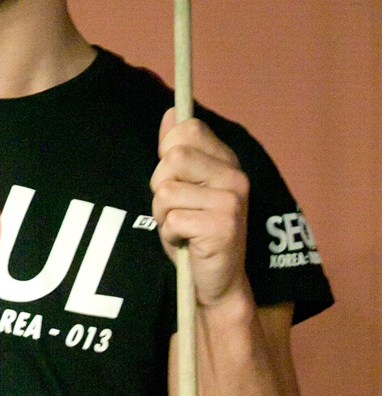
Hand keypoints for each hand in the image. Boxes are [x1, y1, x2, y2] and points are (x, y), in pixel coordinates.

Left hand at [151, 112, 250, 309]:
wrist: (217, 282)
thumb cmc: (194, 233)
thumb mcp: (183, 187)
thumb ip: (177, 151)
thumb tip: (171, 113)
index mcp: (227, 162)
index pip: (187, 129)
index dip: (167, 151)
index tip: (175, 177)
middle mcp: (235, 177)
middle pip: (172, 158)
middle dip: (160, 187)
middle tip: (176, 210)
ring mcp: (232, 201)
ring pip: (166, 189)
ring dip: (162, 214)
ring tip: (181, 227)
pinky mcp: (224, 226)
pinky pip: (172, 218)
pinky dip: (170, 234)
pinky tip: (187, 242)